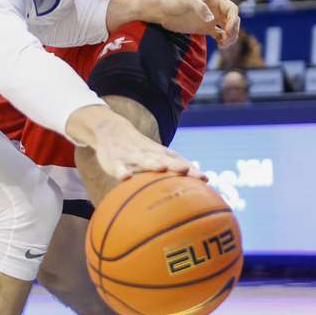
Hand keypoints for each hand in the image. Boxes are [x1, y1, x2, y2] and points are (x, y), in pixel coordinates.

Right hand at [66, 106, 202, 180]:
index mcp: (159, 154)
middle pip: (164, 159)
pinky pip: (118, 167)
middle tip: (187, 171)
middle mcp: (148, 154)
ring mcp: (132, 156)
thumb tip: (201, 184)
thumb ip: (174, 167)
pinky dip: (122, 171)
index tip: (205, 179)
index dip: (191, 169)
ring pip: (143, 160)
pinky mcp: (115, 161)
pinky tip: (125, 178)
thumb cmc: (139, 148)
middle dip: (175, 165)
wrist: (110, 130)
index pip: (179, 161)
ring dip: (152, 164)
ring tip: (161, 168)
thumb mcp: (156, 154)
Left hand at [153, 0, 240, 46]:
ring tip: (223, 44)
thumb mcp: (185, 0)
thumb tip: (211, 20)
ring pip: (229, 28)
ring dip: (230, 37)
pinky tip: (220, 45)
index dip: (233, 20)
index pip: (232, 9)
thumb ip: (199, 7)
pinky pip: (221, 35)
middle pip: (233, 20)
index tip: (227, 30)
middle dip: (234, 30)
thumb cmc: (172, 0)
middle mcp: (215, 8)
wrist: (161, 9)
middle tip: (225, 39)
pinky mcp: (206, 28)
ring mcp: (211, 19)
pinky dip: (223, 41)